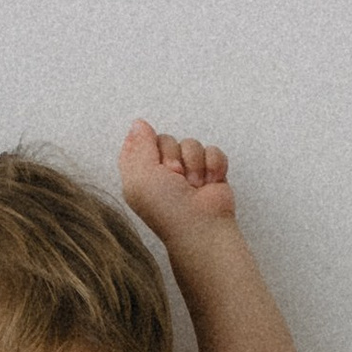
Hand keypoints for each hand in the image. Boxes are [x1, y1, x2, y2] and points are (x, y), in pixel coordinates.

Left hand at [118, 118, 234, 237]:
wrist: (203, 227)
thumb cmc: (168, 209)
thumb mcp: (140, 176)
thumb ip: (138, 145)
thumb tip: (139, 123)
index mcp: (140, 174)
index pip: (141, 142)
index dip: (149, 148)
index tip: (154, 164)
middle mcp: (162, 173)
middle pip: (167, 139)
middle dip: (173, 157)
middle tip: (176, 178)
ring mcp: (188, 172)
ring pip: (190, 143)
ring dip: (194, 164)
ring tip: (194, 186)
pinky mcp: (210, 172)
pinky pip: (213, 150)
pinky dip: (213, 166)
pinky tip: (210, 183)